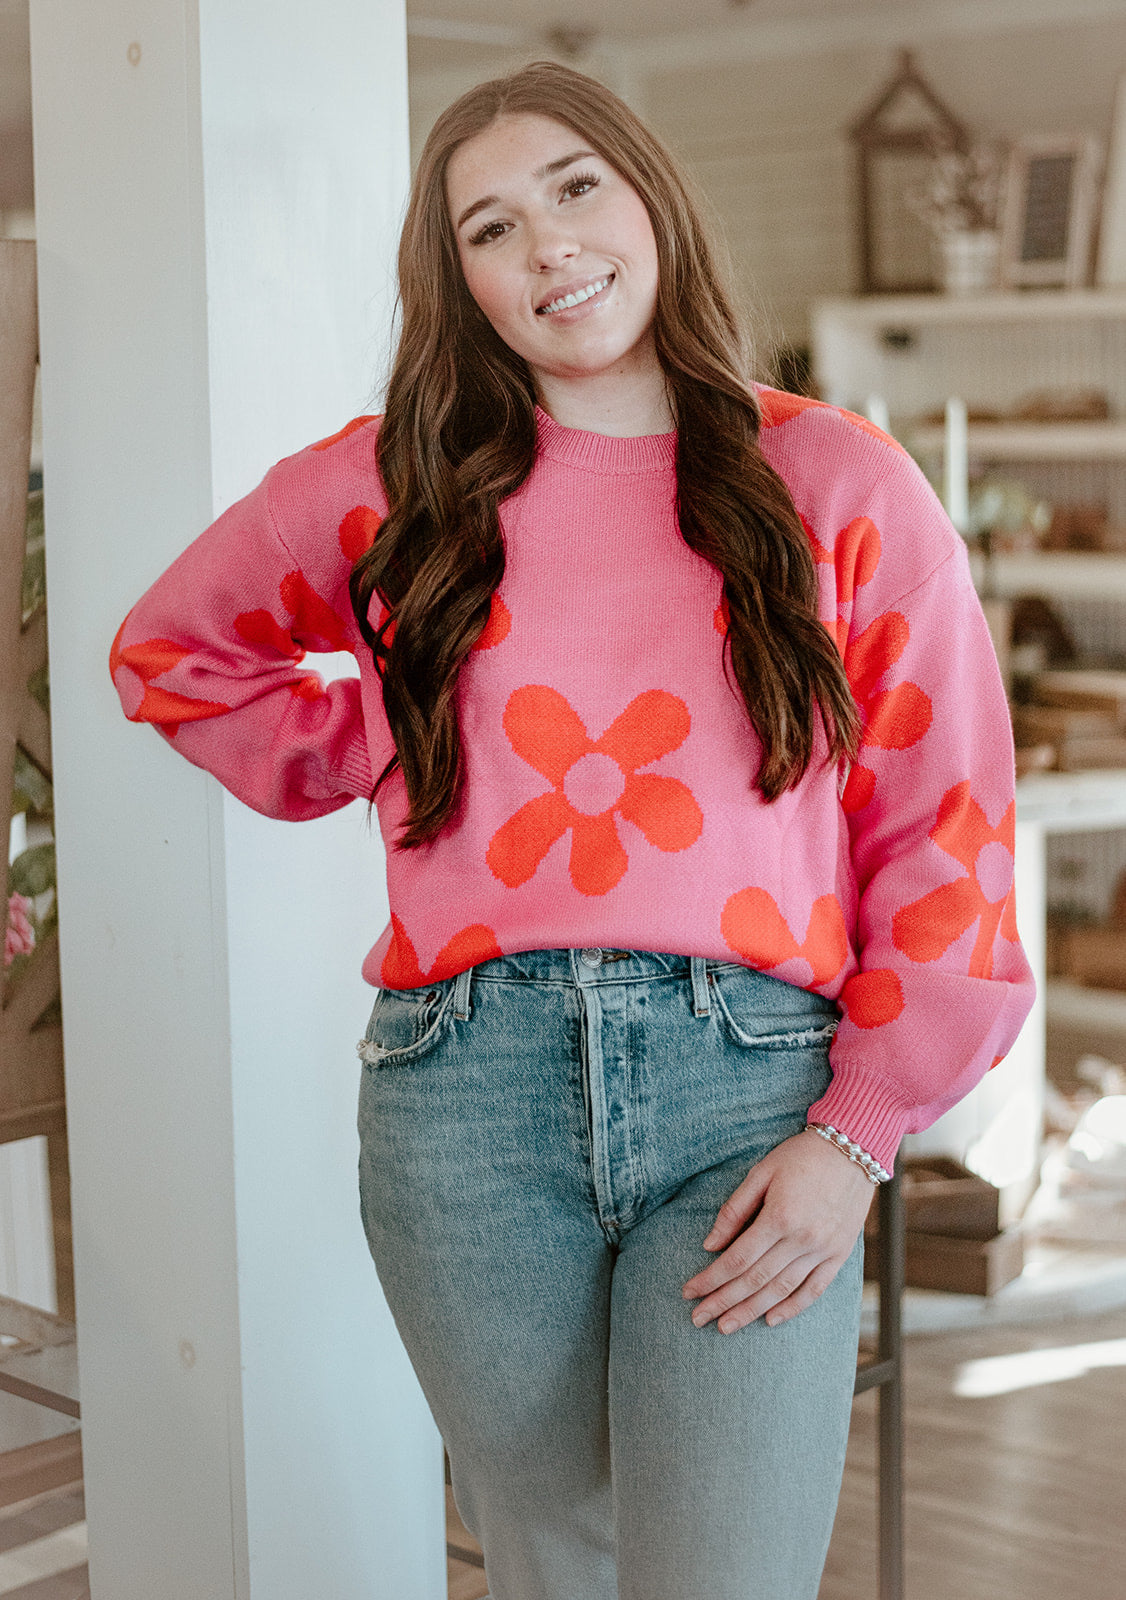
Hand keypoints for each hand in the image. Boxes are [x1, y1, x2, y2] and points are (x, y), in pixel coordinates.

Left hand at [682, 1128, 877, 1333]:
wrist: (854, 1148)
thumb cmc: (801, 1156)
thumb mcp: (761, 1172)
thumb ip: (734, 1210)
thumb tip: (710, 1245)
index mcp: (779, 1217)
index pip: (736, 1259)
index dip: (710, 1279)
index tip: (689, 1292)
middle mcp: (802, 1239)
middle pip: (755, 1280)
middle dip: (723, 1302)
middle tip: (698, 1319)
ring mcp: (823, 1249)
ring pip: (781, 1290)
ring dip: (751, 1311)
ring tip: (726, 1326)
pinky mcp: (839, 1254)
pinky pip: (814, 1290)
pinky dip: (792, 1308)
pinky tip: (771, 1320)